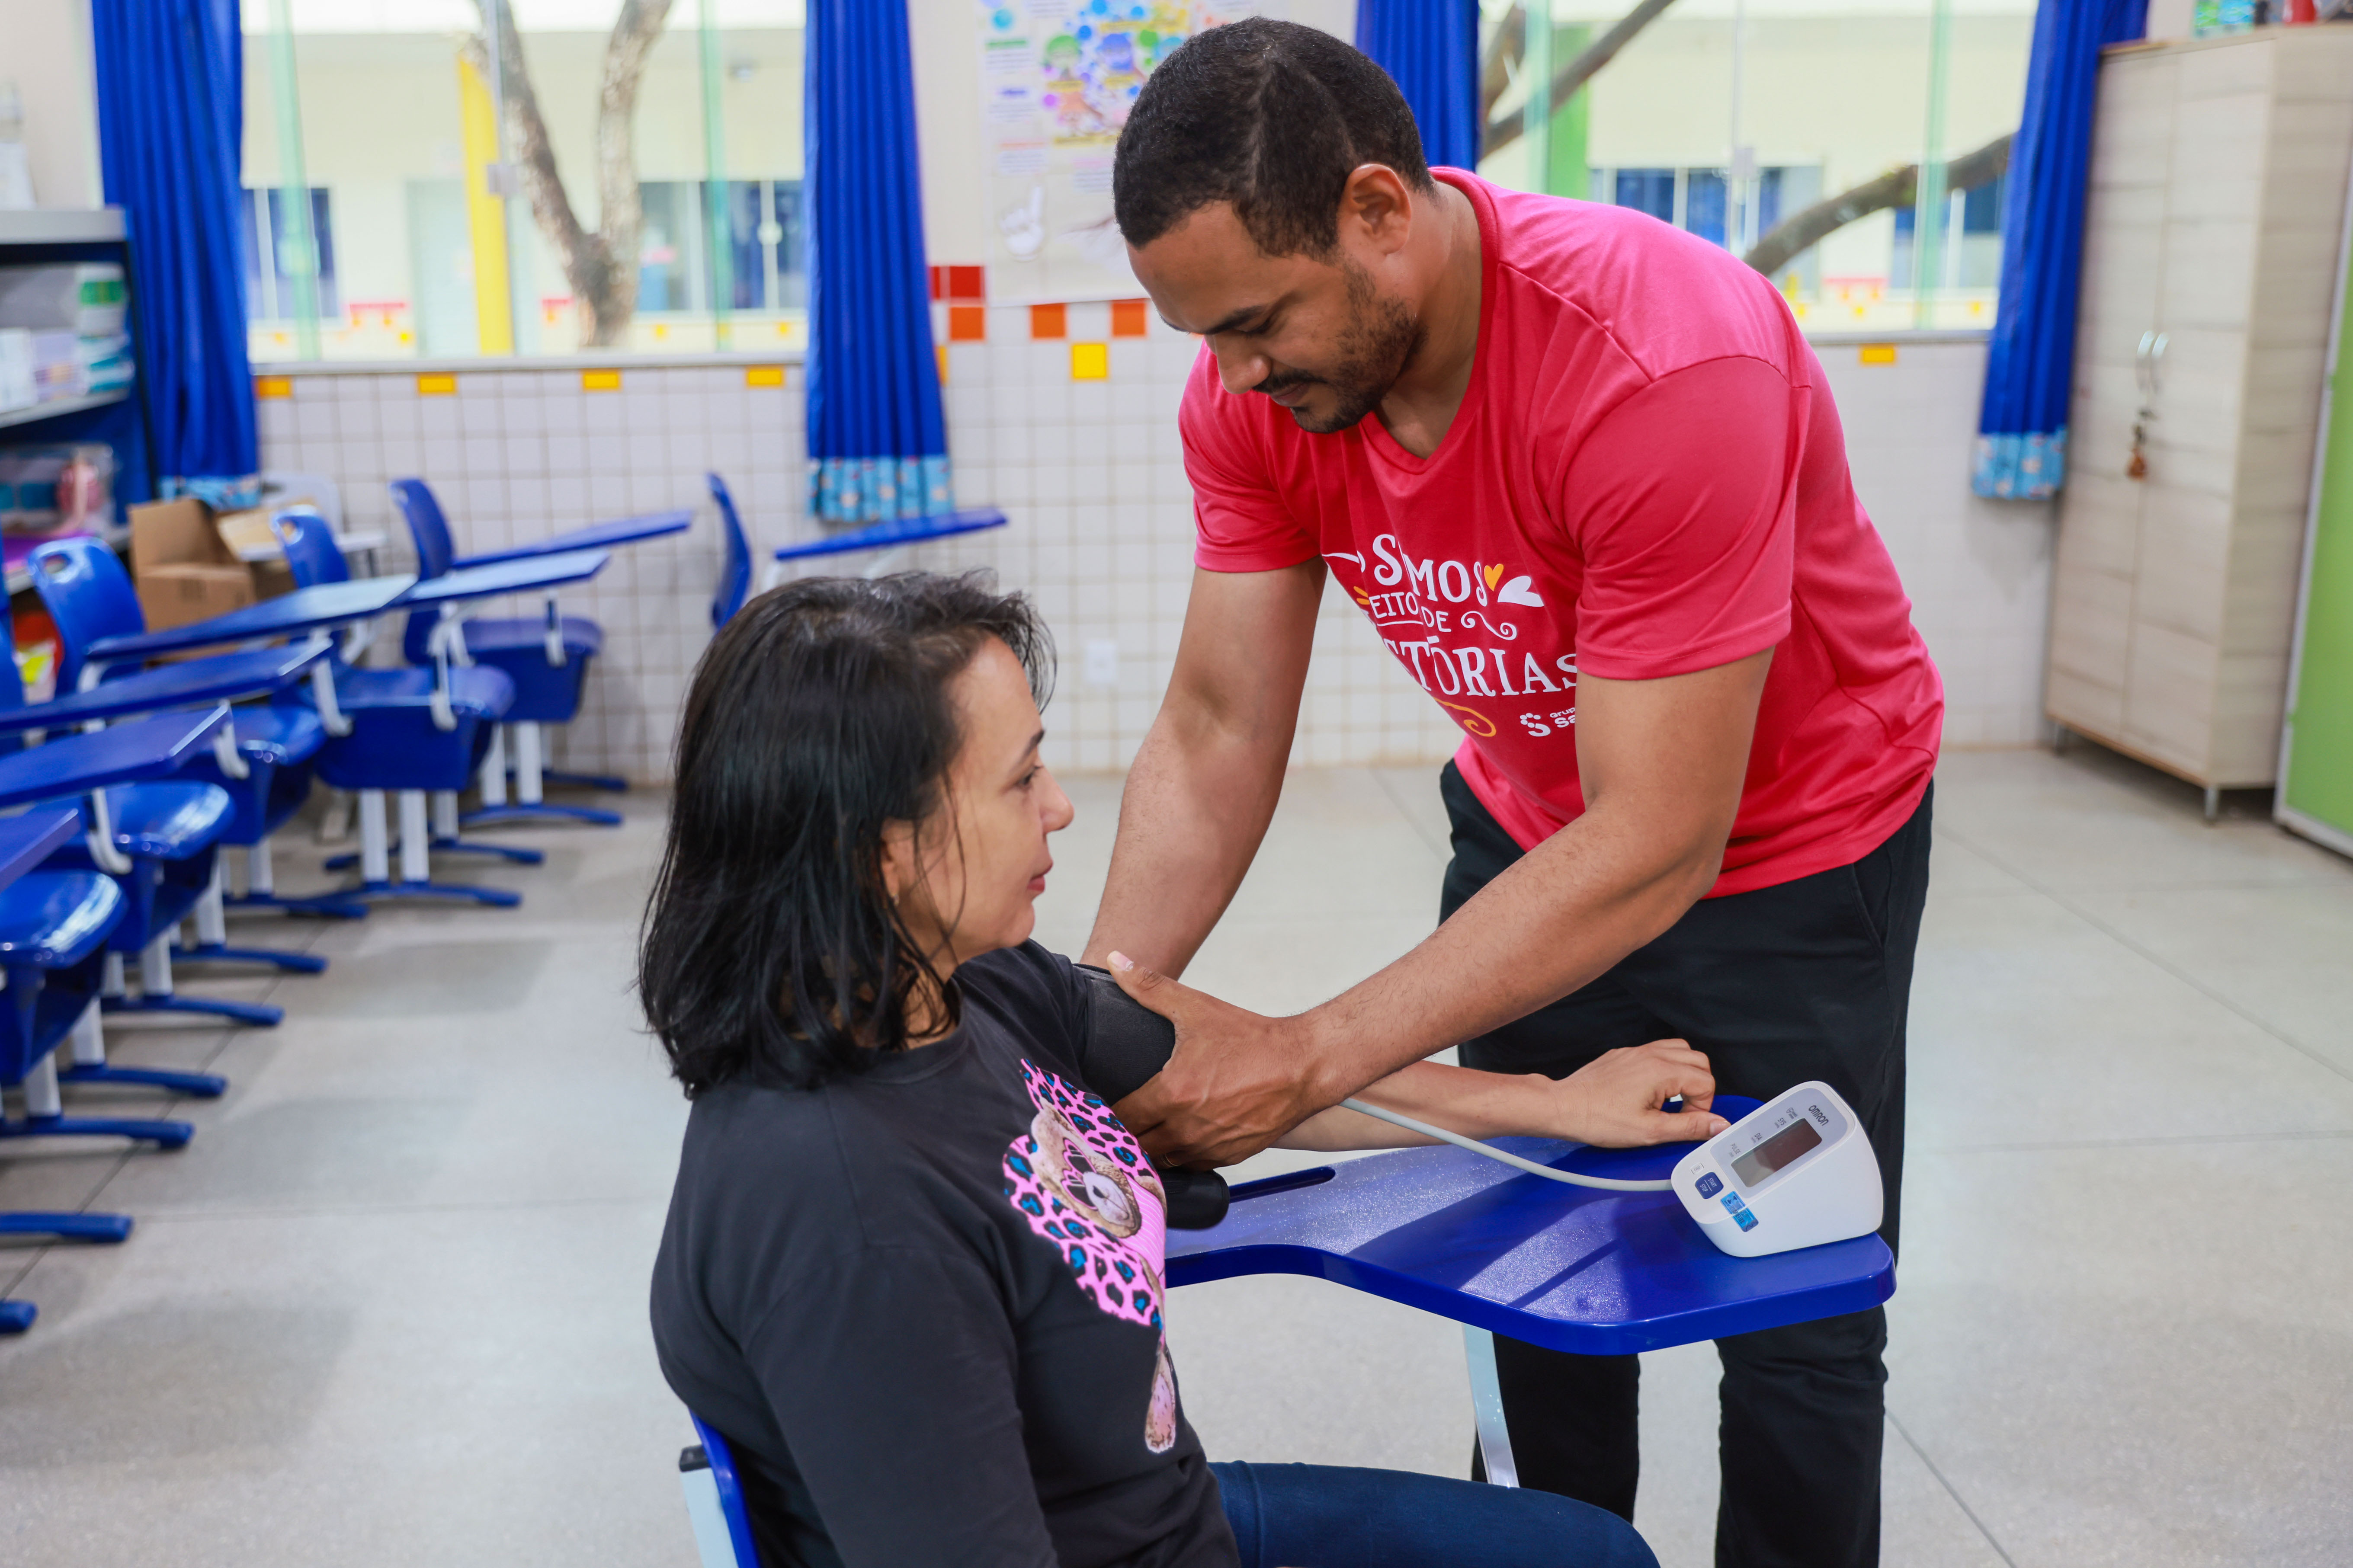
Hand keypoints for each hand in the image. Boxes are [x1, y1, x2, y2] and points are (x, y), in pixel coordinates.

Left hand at [1102, 952, 1328, 1167]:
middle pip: (1136, 1147)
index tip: (1103, 1104)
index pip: (1120, 1118)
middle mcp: (1186, 1128)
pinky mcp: (1228, 1157)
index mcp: (1171, 1094)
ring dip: (1153, 1147)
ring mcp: (1208, 1147)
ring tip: (1148, 1129)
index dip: (1107, 1113)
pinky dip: (1182, 1154)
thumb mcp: (1195, 1008)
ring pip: (1162, 1161)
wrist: (1303, 1065)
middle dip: (1126, 1134)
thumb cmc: (1250, 1038)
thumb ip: (1149, 986)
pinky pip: (1191, 1165)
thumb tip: (1115, 960)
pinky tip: (1181, 1135)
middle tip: (1122, 1118)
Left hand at [1551, 1039, 1726, 1147]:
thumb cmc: (1599, 1119)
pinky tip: (1651, 1089)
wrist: (1563, 1107)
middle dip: (1699, 1086)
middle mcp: (1651, 1054)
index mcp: (1661, 1071)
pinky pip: (1656, 1051)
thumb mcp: (1650, 1131)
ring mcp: (1636, 1052)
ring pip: (1679, 1050)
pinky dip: (1664, 1066)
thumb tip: (1719, 1125)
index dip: (1702, 1105)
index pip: (1706, 1080)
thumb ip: (1689, 1126)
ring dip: (1684, 1072)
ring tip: (1670, 1097)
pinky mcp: (1624, 1055)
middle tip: (1682, 1109)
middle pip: (1698, 1060)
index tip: (1685, 1120)